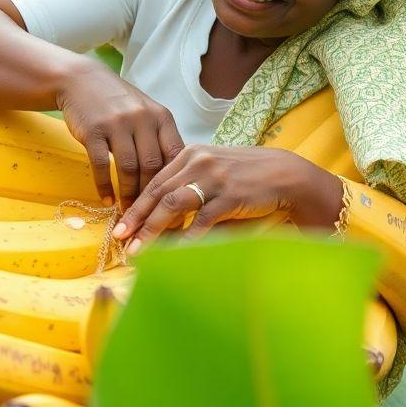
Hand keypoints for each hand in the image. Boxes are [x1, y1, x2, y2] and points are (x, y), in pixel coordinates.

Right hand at [55, 59, 185, 208]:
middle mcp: (142, 119)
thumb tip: (176, 178)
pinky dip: (105, 187)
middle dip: (150, 195)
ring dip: (128, 195)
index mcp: (161, 117)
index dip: (175, 182)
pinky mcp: (93, 131)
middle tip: (149, 216)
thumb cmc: (120, 102)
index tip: (174, 204)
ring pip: (128, 168)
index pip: (175, 155)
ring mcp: (117, 124)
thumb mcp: (147, 113)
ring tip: (128, 213)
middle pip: (152, 166)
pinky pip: (101, 165)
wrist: (82, 81)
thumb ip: (161, 140)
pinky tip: (107, 200)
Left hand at [111, 145, 344, 254]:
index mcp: (191, 153)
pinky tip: (173, 253)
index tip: (122, 224)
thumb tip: (162, 213)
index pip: (155, 180)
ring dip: (152, 229)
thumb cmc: (248, 176)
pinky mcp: (230, 195)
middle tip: (120, 238)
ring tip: (138, 249)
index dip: (136, 204)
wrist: (285, 174)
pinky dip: (186, 238)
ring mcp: (214, 177)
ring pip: (173, 204)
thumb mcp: (214, 170)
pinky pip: (201, 220)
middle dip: (137, 218)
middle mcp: (198, 161)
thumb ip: (189, 183)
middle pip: (158, 192)